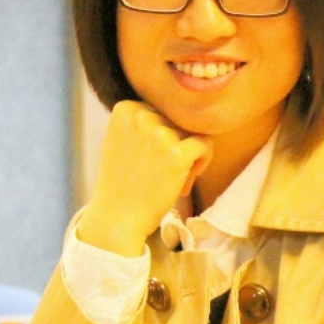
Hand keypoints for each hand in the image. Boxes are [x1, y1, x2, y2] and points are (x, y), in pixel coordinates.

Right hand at [77, 101, 212, 256]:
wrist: (118, 217)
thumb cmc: (125, 182)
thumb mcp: (123, 140)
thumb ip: (143, 120)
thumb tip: (182, 106)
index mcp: (126, 109)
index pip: (163, 110)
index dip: (164, 134)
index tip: (154, 157)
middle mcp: (141, 116)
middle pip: (179, 121)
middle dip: (177, 144)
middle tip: (163, 172)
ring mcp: (159, 134)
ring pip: (193, 132)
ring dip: (189, 156)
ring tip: (172, 179)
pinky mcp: (177, 153)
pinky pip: (205, 144)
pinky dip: (203, 161)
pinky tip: (186, 180)